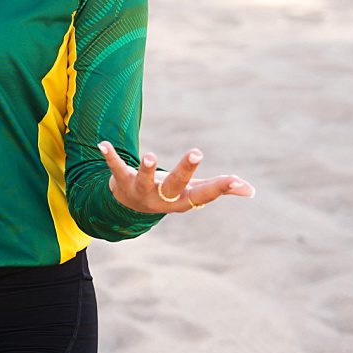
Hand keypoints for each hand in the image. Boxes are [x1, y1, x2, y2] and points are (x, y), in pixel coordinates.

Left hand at [98, 141, 253, 214]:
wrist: (130, 208)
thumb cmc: (171, 195)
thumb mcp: (195, 193)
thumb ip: (221, 189)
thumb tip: (250, 190)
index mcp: (184, 200)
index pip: (205, 194)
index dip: (221, 188)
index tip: (236, 181)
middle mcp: (162, 198)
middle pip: (175, 184)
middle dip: (185, 170)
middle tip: (197, 153)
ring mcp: (141, 191)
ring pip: (145, 180)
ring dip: (147, 168)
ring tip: (150, 155)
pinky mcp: (123, 180)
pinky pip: (116, 168)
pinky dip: (110, 157)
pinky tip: (103, 144)